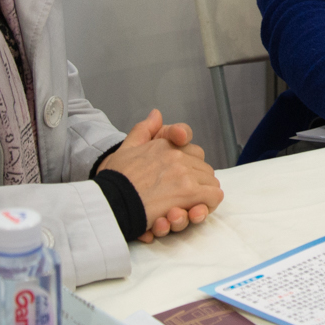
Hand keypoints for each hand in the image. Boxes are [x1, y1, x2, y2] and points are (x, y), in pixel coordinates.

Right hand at [96, 109, 221, 241]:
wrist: (110, 200)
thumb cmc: (115, 180)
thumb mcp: (126, 148)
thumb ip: (143, 130)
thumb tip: (157, 114)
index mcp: (164, 145)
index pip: (193, 151)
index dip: (190, 167)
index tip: (184, 179)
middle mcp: (177, 156)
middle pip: (204, 169)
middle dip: (198, 183)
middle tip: (185, 197)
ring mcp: (185, 174)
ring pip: (211, 183)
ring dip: (202, 195)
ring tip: (189, 206)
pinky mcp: (189, 193)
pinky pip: (214, 196)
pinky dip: (207, 205)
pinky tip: (195, 210)